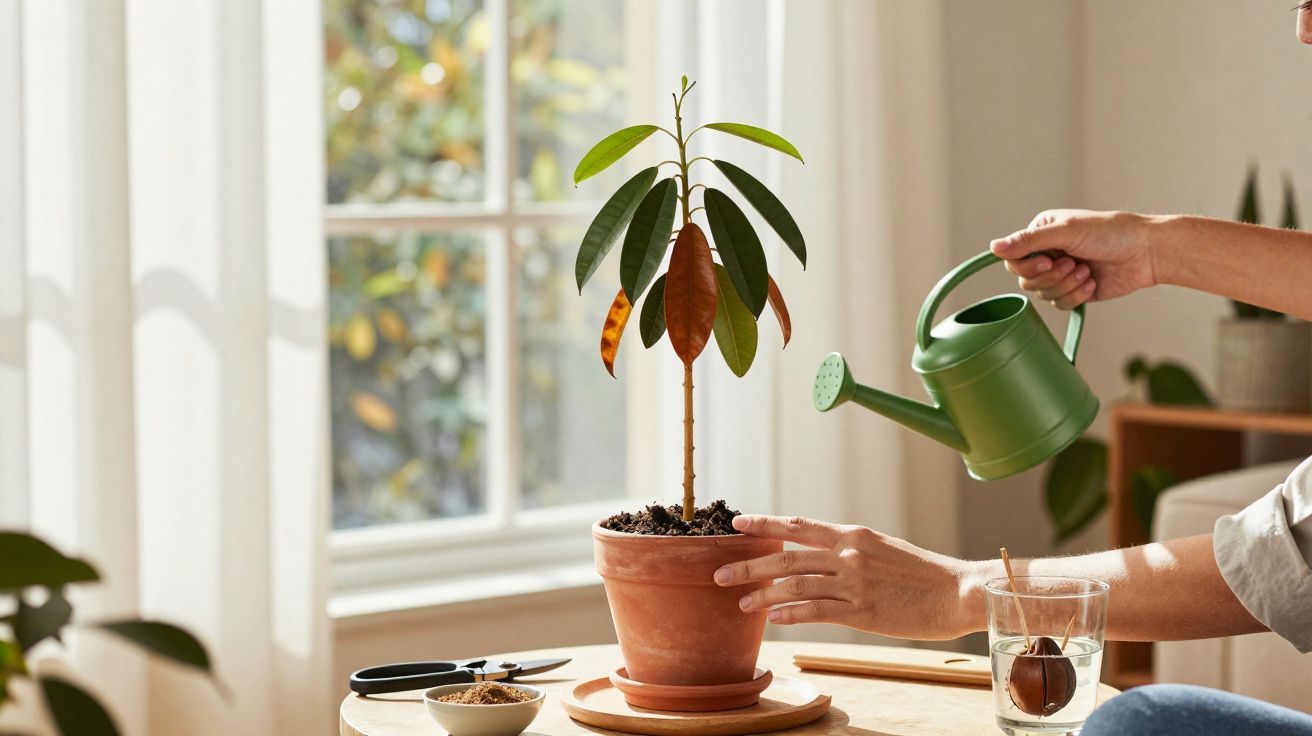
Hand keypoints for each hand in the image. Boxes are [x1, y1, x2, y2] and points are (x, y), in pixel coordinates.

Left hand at [713, 515, 980, 639]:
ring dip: (762, 594)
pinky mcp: (862, 613)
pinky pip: (816, 612)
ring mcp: (854, 584)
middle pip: (786, 556)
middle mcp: (849, 554)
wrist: (958, 591)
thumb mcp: (882, 548)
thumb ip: (849, 550)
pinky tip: (772, 617)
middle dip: (749, 565)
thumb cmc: (922, 573)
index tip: (738, 523)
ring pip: (795, 585)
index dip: (765, 523)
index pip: (799, 525)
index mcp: (853, 534)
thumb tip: (819, 555)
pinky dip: (789, 613)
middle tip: (720, 573)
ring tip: (741, 602)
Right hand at [989, 209, 1158, 309]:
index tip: (1048, 259)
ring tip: (1086, 271)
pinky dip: (1076, 295)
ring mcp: (1061, 274)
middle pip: (1025, 280)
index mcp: (1041, 234)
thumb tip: (992, 247)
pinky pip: (1060, 304)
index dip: (1027, 265)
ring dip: (1066, 285)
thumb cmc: (1110, 232)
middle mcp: (1047, 253)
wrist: (1146, 252)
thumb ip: (1028, 241)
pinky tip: (1093, 281)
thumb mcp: (1066, 232)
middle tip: (1073, 264)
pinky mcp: (1075, 291)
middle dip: (1050, 276)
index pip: (1013, 259)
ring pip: (1042, 295)